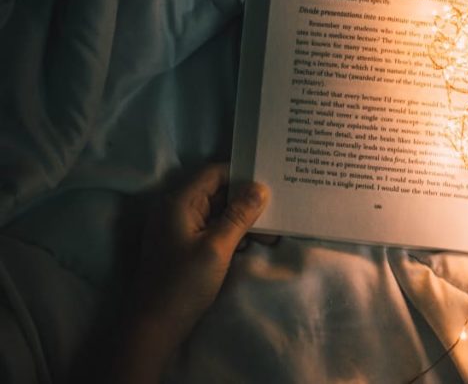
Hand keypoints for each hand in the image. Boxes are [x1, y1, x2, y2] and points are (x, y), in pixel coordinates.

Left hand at [113, 163, 268, 382]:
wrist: (155, 327)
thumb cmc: (183, 284)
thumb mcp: (217, 247)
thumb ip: (239, 215)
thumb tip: (260, 188)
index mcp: (179, 202)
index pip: (214, 173)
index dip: (241, 174)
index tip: (270, 179)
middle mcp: (177, 209)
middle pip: (217, 192)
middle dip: (247, 199)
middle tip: (278, 207)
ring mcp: (180, 228)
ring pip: (218, 212)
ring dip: (243, 219)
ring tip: (271, 231)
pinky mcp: (185, 245)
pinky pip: (213, 228)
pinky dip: (233, 232)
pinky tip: (254, 242)